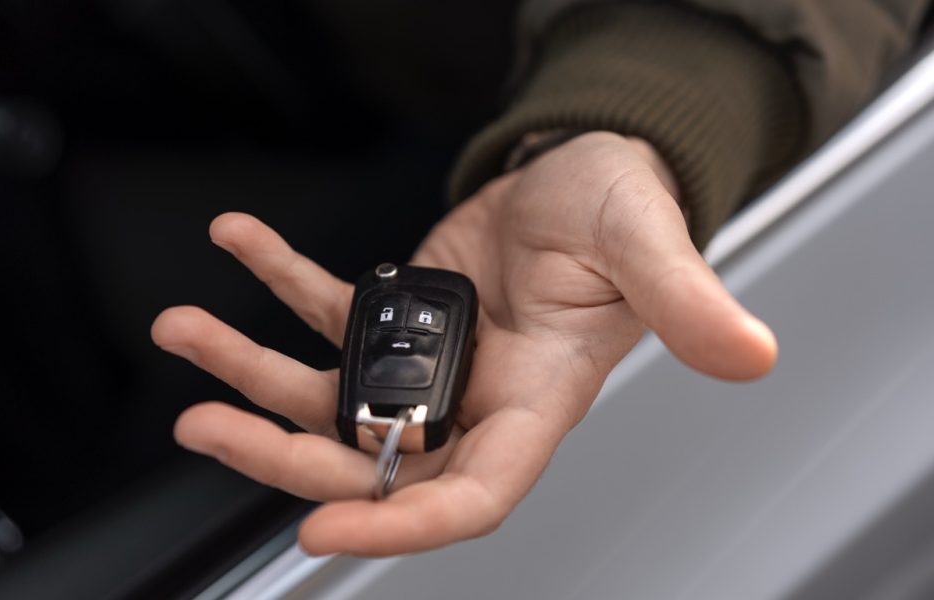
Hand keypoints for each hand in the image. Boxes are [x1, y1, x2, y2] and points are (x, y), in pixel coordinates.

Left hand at [151, 132, 776, 555]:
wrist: (581, 172)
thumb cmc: (620, 212)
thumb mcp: (648, 246)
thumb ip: (687, 301)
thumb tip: (748, 351)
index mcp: (537, 401)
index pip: (471, 493)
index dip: (401, 525)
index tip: (322, 532)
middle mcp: (475, 396)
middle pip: (370, 458)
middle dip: (283, 452)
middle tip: (206, 428)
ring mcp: (431, 358)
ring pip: (329, 392)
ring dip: (251, 368)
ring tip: (189, 331)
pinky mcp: (401, 311)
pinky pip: (326, 308)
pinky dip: (278, 280)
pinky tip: (243, 246)